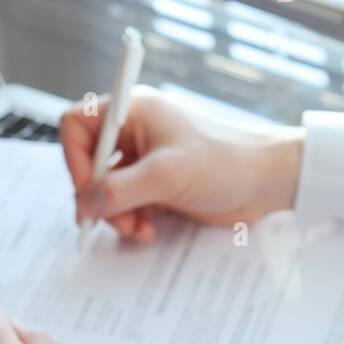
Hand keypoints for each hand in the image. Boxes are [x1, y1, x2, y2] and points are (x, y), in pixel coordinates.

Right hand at [59, 85, 303, 241]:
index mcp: (135, 112)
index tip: (89, 188)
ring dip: (115, 214)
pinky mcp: (158, 185)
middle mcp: (136, 132)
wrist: (268, 182)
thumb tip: (83, 205)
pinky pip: (127, 204)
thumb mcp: (166, 175)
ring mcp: (147, 160)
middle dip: (97, 195)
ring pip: (106, 189)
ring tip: (136, 228)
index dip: (74, 157)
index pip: (78, 124)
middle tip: (109, 219)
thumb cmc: (225, 162)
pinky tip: (148, 231)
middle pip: (89, 162)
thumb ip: (118, 190)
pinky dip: (131, 220)